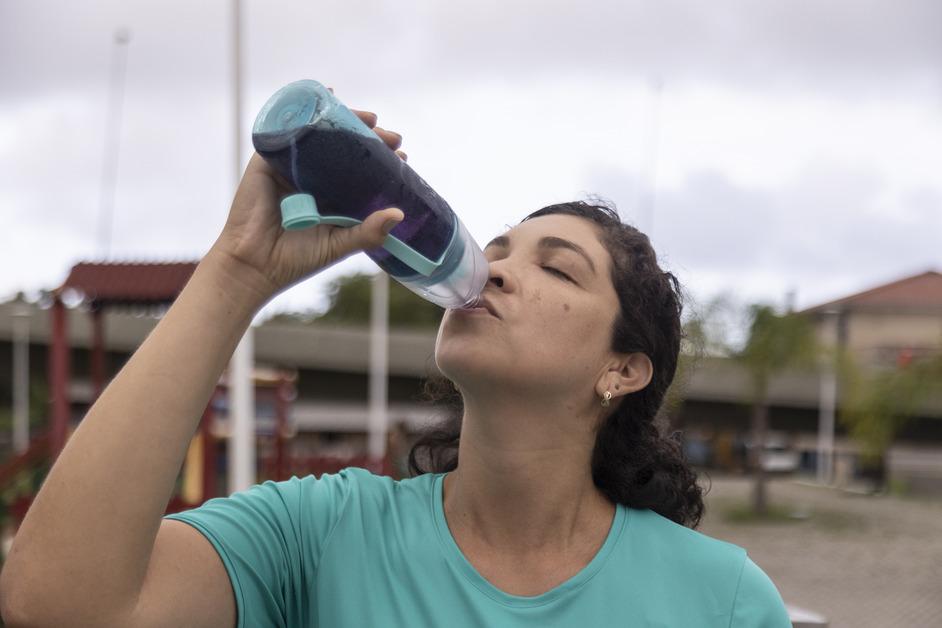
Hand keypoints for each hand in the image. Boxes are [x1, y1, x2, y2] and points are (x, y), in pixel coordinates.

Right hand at [209, 94, 407, 301]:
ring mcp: (290, 167)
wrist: (255, 264)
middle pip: (344, 148)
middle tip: (392, 137)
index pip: (360, 171)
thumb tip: (399, 214)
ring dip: (345, 121)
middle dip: (370, 138)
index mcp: (332, 198)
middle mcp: (313, 179)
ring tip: (371, 120)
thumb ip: (368, 231)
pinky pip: (286, 131)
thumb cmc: (296, 259)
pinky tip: (324, 98)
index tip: (402, 156)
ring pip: (320, 136)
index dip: (381, 161)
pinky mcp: (267, 160)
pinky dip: (304, 113)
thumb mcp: (340, 244)